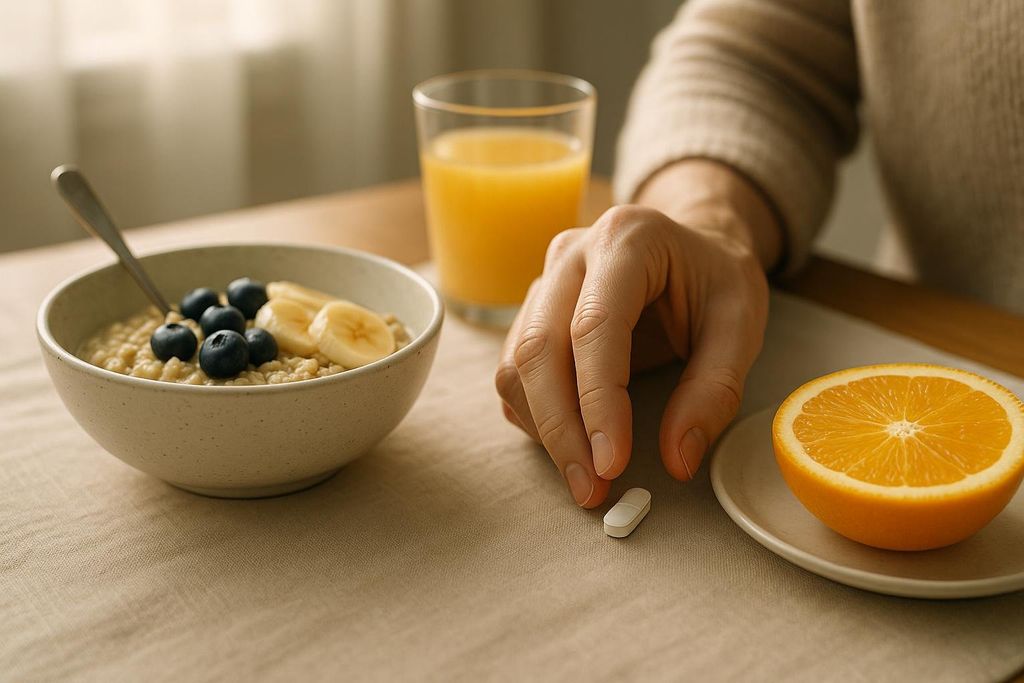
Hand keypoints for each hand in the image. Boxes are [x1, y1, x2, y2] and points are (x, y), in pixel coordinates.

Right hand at [495, 204, 768, 507]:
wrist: (692, 247)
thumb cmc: (716, 281)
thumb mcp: (741, 325)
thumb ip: (714, 390)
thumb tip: (677, 461)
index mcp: (627, 239)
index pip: (594, 327)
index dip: (597, 402)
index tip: (612, 464)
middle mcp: (572, 254)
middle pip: (539, 348)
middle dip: (561, 429)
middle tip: (592, 489)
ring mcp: (544, 281)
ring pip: (516, 364)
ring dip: (544, 429)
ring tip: (587, 478)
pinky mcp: (531, 312)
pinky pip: (514, 373)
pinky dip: (535, 418)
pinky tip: (573, 444)